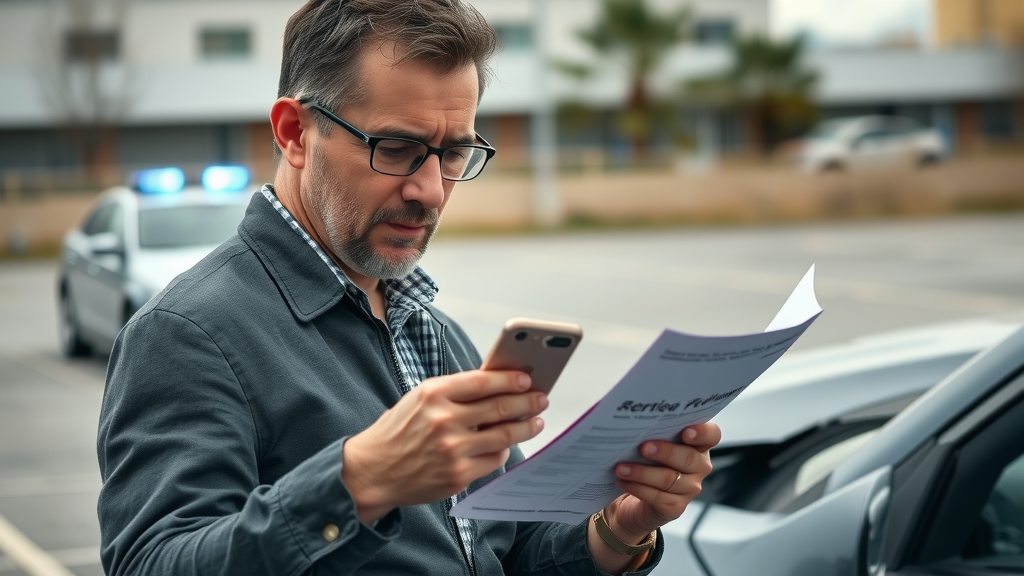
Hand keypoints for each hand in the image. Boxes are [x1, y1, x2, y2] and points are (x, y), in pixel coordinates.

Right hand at [341, 370, 547, 522]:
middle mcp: (444, 420)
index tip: (527, 379)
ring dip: (525, 427)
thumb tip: (497, 385)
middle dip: (527, 402)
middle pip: (499, 407)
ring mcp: (452, 450)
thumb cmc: (400, 431)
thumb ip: (454, 392)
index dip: (509, 380)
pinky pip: (493, 459)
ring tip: (536, 421)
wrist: (373, 471)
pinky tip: (507, 444)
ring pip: (503, 435)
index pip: (482, 381)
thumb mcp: (419, 400)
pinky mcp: (457, 475)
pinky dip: (503, 450)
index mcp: (433, 394)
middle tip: (541, 398)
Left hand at [605, 422, 721, 539]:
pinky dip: (638, 488)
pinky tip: (623, 481)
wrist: (630, 499)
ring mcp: (690, 489)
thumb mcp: (650, 443)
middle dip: (665, 452)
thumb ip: (653, 433)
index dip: (702, 433)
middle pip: (688, 458)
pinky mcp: (676, 508)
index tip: (685, 432)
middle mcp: (699, 467)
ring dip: (642, 472)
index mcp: (697, 445)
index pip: (711, 435)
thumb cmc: (643, 462)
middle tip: (643, 447)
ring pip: (669, 479)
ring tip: (621, 467)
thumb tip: (636, 425)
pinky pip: (659, 497)